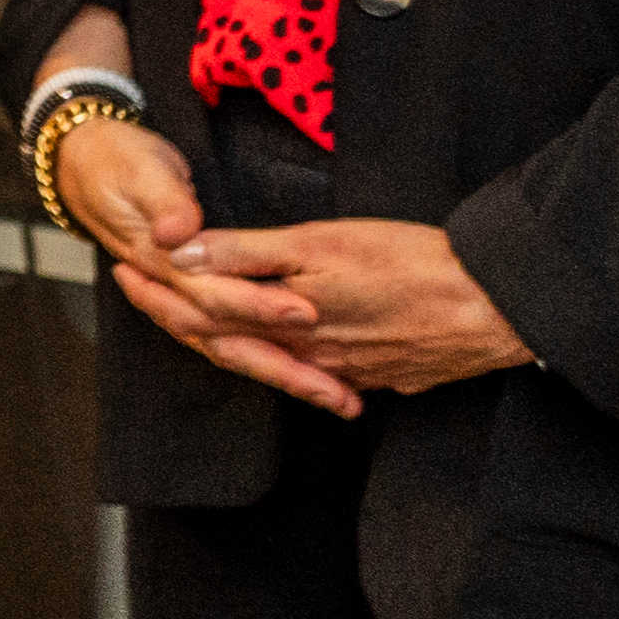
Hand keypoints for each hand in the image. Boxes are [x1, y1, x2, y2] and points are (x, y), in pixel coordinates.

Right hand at [50, 116, 358, 416]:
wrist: (87, 167)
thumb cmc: (119, 164)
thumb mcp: (140, 171)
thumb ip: (164, 201)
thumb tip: (176, 233)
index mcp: (161, 263)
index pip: (212, 296)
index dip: (258, 306)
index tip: (307, 313)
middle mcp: (174, 291)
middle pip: (229, 341)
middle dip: (285, 369)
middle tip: (337, 393)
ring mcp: (185, 299)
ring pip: (236, 349)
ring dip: (287, 377)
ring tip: (341, 400)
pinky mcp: (199, 297)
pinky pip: (238, 339)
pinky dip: (274, 361)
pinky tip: (315, 375)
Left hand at [161, 215, 530, 403]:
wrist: (496, 308)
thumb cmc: (410, 263)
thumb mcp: (319, 245)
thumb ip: (247, 253)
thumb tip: (182, 253)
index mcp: (283, 324)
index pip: (198, 317)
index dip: (156, 295)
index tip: (122, 272)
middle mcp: (307, 357)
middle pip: (229, 344)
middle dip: (182, 318)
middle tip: (142, 290)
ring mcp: (348, 371)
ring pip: (276, 360)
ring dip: (237, 341)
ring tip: (206, 317)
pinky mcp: (386, 374)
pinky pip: (325, 372)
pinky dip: (296, 359)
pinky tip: (295, 348)